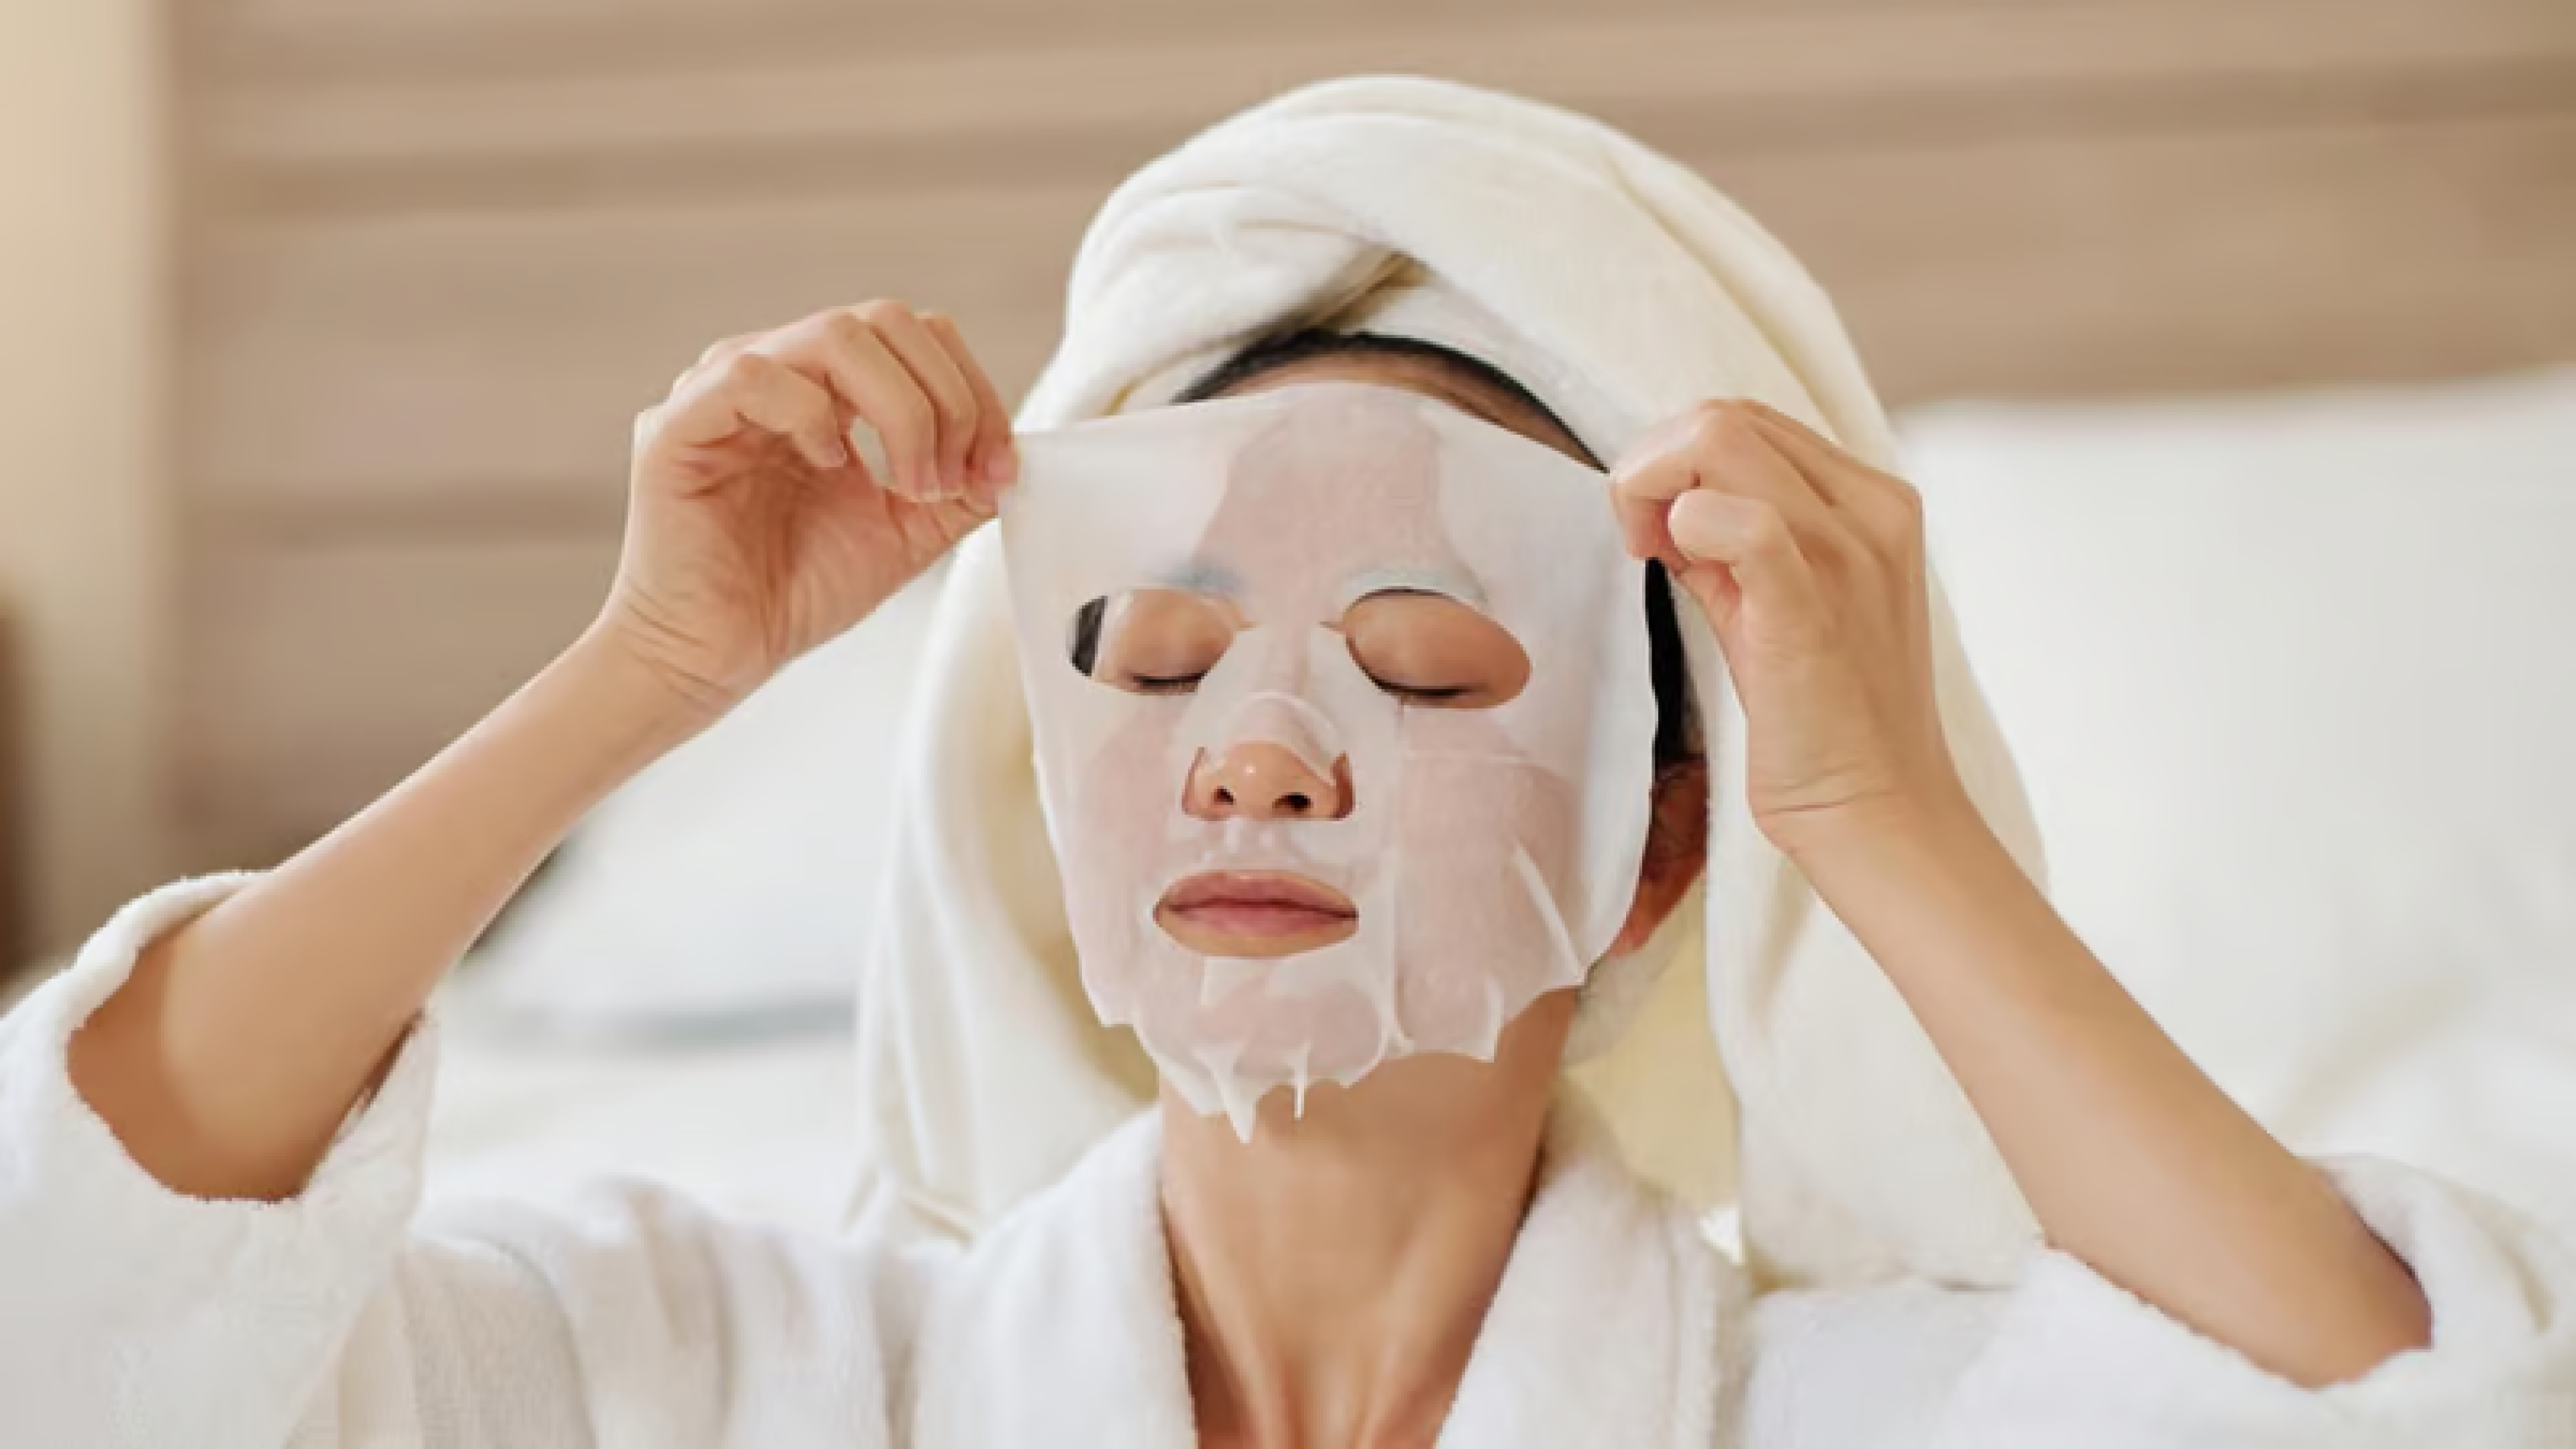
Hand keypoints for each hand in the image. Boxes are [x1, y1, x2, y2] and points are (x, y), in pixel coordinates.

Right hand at [598, 301, 1015, 721]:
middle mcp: (776, 370)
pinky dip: (812, 415)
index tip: (997, 468)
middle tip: (952, 481)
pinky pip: (755, 376)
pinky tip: (829, 467)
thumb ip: (957, 490)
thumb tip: (1014, 458)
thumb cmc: (792, 593)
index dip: (972, 389)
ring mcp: (721, 388)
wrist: (715, 657)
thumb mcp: (903, 535)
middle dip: (946, 400)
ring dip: (899, 411)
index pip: (917, 336)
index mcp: (825, 387)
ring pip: (833, 335)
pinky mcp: (678, 424)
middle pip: (886, 320)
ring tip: (907, 486)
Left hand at [1610, 400, 1965, 856]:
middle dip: (1651, 466)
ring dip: (1651, 488)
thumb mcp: (1780, 606)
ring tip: (1655, 558)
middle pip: (1724, 415)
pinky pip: (1742, 520)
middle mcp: (1872, 510)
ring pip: (1720, 438)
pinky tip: (1675, 565)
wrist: (1880, 814)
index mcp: (1873, 501)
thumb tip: (1670, 507)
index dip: (1677, 461)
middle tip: (1641, 544)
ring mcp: (1850, 553)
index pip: (1748, 421)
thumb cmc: (1826, 720)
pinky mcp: (1812, 606)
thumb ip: (1735, 545)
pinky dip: (1685, 525)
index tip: (1656, 533)